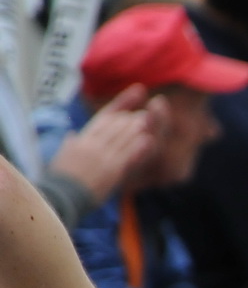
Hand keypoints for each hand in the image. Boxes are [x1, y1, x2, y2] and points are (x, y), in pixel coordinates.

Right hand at [47, 84, 161, 203]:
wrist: (59, 197)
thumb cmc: (59, 181)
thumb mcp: (62, 157)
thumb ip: (70, 144)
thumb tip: (73, 134)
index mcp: (82, 139)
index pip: (105, 116)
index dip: (123, 102)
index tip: (138, 91)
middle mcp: (92, 144)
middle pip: (115, 124)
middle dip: (131, 118)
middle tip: (144, 113)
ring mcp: (101, 156)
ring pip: (122, 137)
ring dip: (136, 128)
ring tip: (148, 120)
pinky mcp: (110, 170)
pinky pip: (126, 156)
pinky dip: (138, 147)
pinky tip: (149, 141)